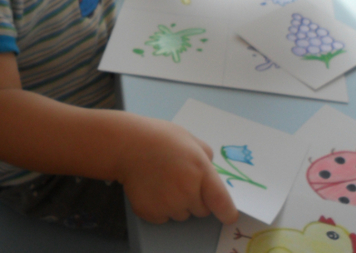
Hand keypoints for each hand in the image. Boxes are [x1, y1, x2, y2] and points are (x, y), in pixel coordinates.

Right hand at [117, 117, 237, 224]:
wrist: (127, 145)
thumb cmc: (160, 137)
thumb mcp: (190, 139)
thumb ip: (206, 156)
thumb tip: (211, 171)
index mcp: (201, 171)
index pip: (221, 202)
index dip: (227, 212)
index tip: (229, 216)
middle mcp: (187, 192)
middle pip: (202, 210)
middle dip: (195, 199)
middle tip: (180, 179)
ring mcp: (168, 205)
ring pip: (182, 215)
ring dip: (177, 204)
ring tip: (163, 181)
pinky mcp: (151, 214)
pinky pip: (164, 218)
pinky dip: (160, 208)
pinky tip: (152, 189)